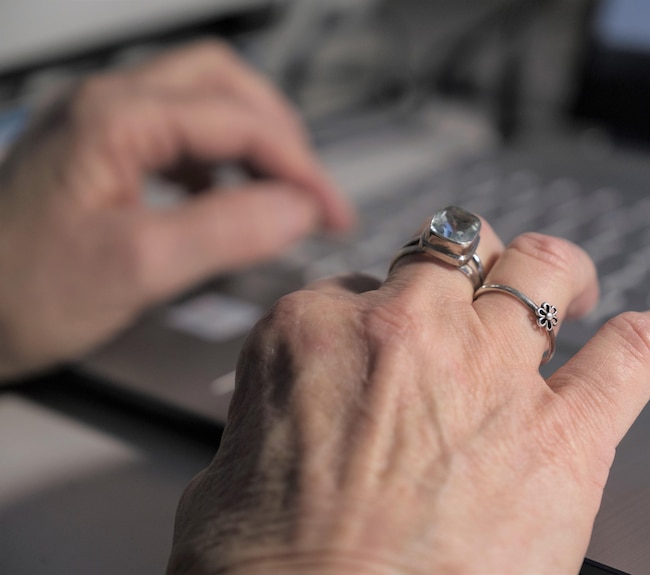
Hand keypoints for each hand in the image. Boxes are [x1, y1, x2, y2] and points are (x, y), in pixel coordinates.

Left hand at [0, 41, 353, 379]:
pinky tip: (222, 195)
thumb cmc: (15, 293)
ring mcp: (97, 123)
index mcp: (115, 120)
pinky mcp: (95, 151)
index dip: (300, 167)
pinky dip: (216, 157)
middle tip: (311, 192)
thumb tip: (299, 209)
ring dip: (249, 140)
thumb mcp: (137, 268)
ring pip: (200, 100)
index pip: (239, 122)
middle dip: (279, 135)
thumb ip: (227, 231)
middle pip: (222, 85)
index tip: (334, 214)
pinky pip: (174, 130)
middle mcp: (105, 105)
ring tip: (277, 192)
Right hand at [168, 218, 649, 573]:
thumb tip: (277, 437)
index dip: (379, 315)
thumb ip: (262, 435)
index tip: (391, 343)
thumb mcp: (225, 484)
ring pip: (541, 270)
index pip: (358, 290)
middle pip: (455, 252)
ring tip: (572, 292)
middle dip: (472, 263)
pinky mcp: (564, 436)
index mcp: (316, 335)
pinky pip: (630, 355)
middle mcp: (410, 334)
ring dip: (559, 276)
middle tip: (488, 284)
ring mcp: (491, 374)